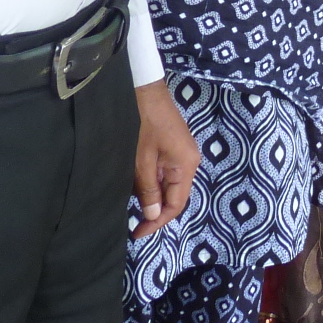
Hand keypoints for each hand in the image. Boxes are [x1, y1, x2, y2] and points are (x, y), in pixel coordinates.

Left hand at [132, 79, 197, 238]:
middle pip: (175, 195)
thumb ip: (148, 190)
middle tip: (134, 224)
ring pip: (169, 185)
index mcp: (186, 166)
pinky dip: (152, 183)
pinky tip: (138, 187)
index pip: (176, 204)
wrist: (145, 90)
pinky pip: (166, 173)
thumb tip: (153, 214)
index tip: (137, 232)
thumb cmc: (144, 125)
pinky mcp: (174, 147)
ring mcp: (183, 153)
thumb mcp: (142, 161)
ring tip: (133, 208)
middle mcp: (190, 162)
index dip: (158, 221)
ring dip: (152, 197)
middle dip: (155, 211)